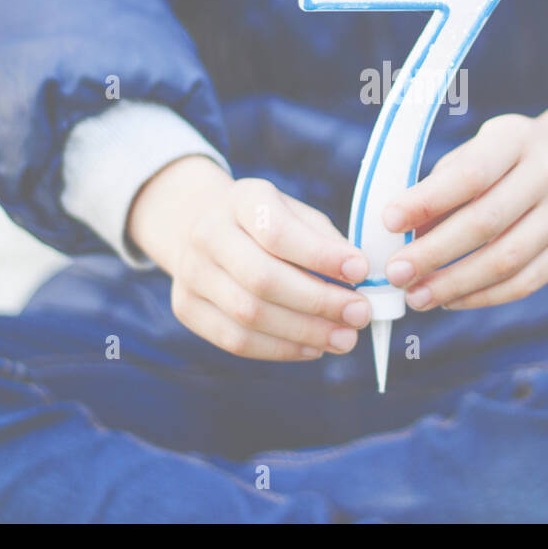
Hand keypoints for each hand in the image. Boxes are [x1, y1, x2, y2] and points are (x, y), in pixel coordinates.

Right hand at [128, 156, 371, 359]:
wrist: (204, 229)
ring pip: (249, 315)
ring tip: (345, 338)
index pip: (277, 232)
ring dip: (304, 332)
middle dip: (318, 302)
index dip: (321, 256)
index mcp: (241, 199)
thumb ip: (326, 242)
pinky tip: (313, 348)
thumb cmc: (268, 224)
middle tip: (359, 314)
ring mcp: (191, 274)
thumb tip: (358, 278)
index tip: (360, 271)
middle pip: (262, 279)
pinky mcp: (187, 309)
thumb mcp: (297, 214)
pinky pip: (236, 341)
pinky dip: (281, 349)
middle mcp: (207, 234)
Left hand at [382, 89, 547, 310]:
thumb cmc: (510, 157)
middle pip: (486, 223)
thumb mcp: (480, 150)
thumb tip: (403, 234)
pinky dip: (482, 297)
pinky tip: (450, 300)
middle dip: (433, 253)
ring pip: (506, 261)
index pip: (470, 174)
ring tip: (416, 296)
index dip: (426, 201)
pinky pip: (525, 283)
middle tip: (394, 273)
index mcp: (516, 138)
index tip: (388, 221)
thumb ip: (443, 185)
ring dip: (454, 285)